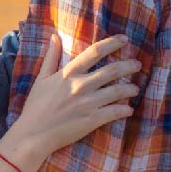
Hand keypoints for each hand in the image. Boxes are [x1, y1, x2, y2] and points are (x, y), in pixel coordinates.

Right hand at [0, 33, 139, 165]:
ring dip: (130, 88)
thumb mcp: (41, 79)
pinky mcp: (93, 119)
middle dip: (129, 65)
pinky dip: (125, 109)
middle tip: (137, 65)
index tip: (124, 39)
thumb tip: (54, 37)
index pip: (95, 52)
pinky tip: (128, 109)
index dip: (112, 43)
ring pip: (118, 91)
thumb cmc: (35, 107)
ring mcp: (89, 103)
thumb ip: (51, 57)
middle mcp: (81, 85)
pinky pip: (116, 111)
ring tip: (135, 88)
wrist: (33, 135)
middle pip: (113, 70)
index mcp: (69, 73)